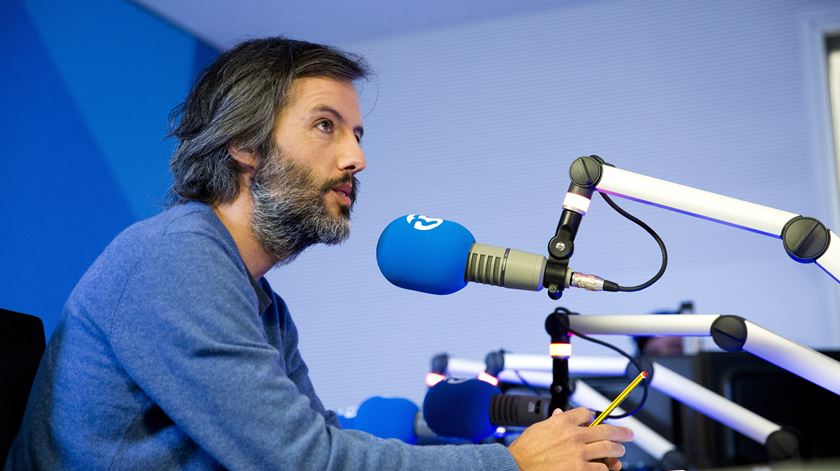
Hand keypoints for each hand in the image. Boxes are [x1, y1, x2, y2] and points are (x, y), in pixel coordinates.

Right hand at [508, 407, 633, 470]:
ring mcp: (579, 453)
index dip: (593, 416)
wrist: (517, 466)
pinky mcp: (580, 470)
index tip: (597, 419)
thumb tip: (559, 414)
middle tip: (628, 434)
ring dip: (617, 451)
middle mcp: (574, 435)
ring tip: (619, 452)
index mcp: (562, 421)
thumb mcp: (538, 428)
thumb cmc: (525, 450)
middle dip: (621, 433)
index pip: (586, 413)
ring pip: (608, 449)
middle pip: (605, 430)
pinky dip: (605, 468)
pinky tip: (605, 467)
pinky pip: (601, 468)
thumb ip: (553, 421)